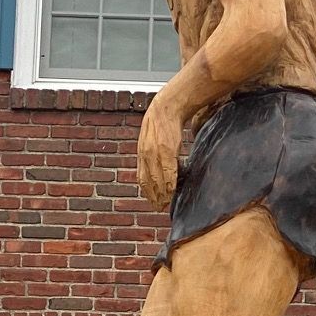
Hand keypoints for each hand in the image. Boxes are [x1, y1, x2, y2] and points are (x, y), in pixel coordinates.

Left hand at [136, 93, 184, 208]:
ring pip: (158, 179)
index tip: (153, 202)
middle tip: (160, 207)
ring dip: (163, 193)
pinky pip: (169, 170)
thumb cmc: (161, 124)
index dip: (148, 192)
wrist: (166, 108)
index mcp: (142, 153)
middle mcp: (146, 155)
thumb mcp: (150, 140)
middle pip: (150, 182)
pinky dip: (171, 182)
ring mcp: (155, 152)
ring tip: (167, 202)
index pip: (143, 178)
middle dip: (154, 196)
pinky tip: (173, 189)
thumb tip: (156, 168)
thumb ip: (151, 154)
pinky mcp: (166, 149)